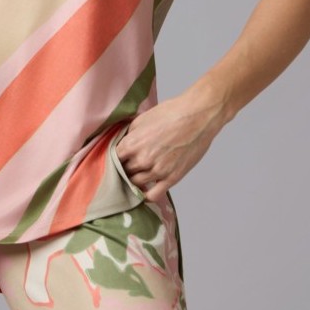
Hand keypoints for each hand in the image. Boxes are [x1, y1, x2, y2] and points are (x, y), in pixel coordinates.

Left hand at [114, 87, 232, 203]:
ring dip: (132, 182)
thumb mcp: (142, 118)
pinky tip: (145, 191)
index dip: (111, 160)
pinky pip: (153, 195)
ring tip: (133, 179)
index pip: (112, 159)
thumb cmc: (172, 113)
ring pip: (135, 185)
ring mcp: (157, 170)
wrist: (197, 117)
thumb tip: (121, 142)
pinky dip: (146, 196)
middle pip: (122, 173)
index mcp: (132, 143)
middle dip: (122, 170)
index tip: (114, 160)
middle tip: (124, 169)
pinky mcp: (172, 178)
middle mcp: (142, 159)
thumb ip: (129, 133)